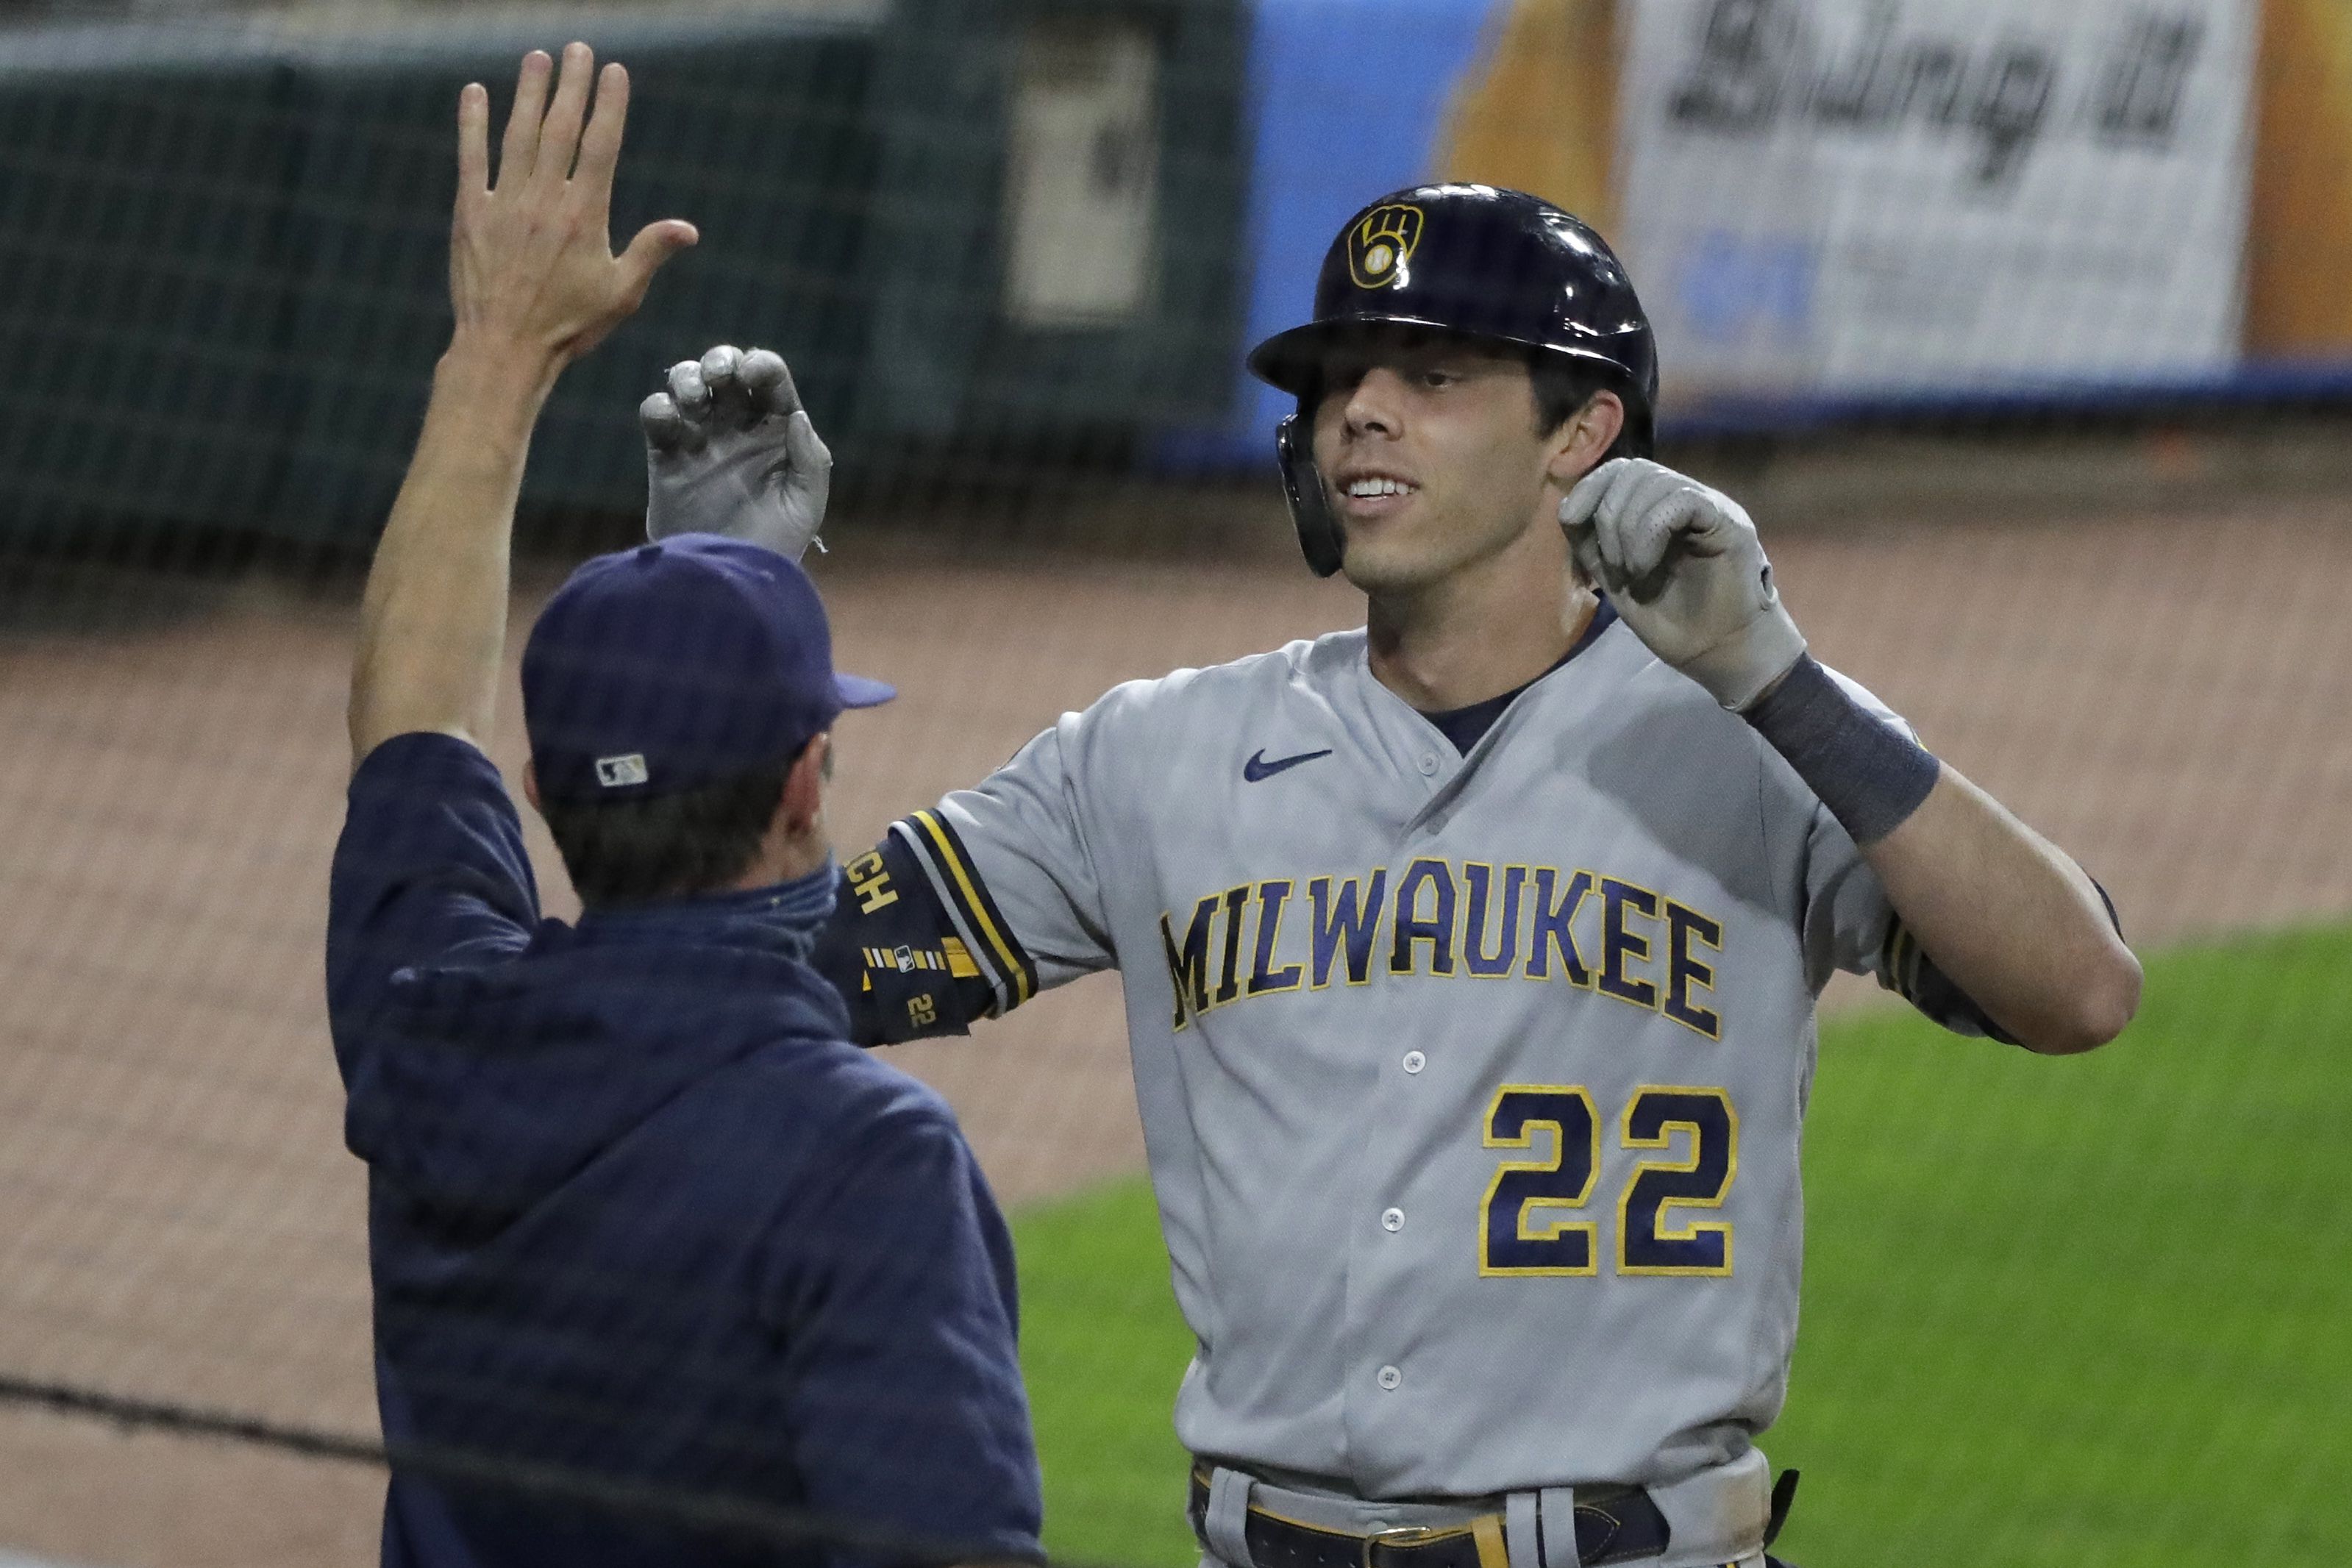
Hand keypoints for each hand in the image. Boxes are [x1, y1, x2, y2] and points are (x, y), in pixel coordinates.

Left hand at [449, 44, 696, 380]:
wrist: (505, 348)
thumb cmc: (569, 325)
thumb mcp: (621, 294)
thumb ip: (650, 252)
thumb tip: (688, 229)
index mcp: (585, 216)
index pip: (601, 146)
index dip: (609, 105)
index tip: (613, 72)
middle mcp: (545, 200)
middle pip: (560, 128)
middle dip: (571, 85)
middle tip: (578, 49)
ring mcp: (505, 202)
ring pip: (518, 134)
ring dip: (528, 93)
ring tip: (537, 58)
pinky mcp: (470, 212)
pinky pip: (471, 157)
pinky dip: (472, 123)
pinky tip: (475, 93)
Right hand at [640, 344, 831, 558]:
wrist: (726, 581)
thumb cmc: (774, 545)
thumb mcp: (805, 505)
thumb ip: (809, 459)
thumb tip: (796, 417)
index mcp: (776, 429)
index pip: (770, 379)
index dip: (761, 366)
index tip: (754, 375)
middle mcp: (737, 426)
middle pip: (725, 369)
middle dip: (720, 360)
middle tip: (718, 377)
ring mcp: (701, 437)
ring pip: (688, 383)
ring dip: (686, 377)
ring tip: (692, 399)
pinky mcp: (667, 454)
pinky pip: (657, 415)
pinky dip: (658, 408)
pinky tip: (670, 422)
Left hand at [1560, 458, 1806, 710]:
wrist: (1718, 653)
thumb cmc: (1672, 620)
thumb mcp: (1616, 578)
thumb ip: (1593, 544)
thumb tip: (1566, 510)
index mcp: (1659, 507)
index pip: (1619, 470)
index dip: (1588, 488)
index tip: (1570, 522)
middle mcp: (1685, 498)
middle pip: (1633, 469)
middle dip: (1607, 514)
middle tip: (1612, 564)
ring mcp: (1709, 506)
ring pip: (1655, 482)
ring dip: (1627, 529)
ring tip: (1631, 571)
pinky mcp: (1727, 521)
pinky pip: (1682, 500)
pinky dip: (1650, 531)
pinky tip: (1644, 567)